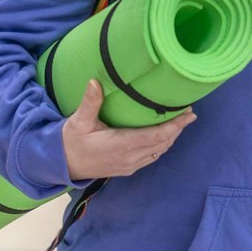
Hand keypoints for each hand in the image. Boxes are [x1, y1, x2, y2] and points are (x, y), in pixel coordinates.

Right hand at [61, 80, 194, 180]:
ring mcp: (130, 165)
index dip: (175, 126)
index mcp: (122, 145)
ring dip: (171, 138)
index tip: (189, 115)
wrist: (62, 165)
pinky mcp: (127, 169)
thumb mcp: (79, 121)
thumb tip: (95, 81)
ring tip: (180, 123)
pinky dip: (161, 146)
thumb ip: (90, 102)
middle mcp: (130, 157)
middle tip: (189, 114)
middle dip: (177, 129)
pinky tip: (164, 137)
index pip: (156, 136)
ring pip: (158, 152)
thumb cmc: (71, 141)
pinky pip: (151, 158)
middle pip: (163, 144)